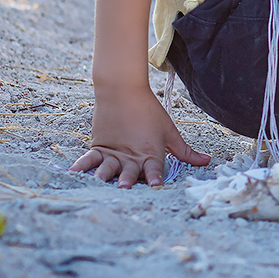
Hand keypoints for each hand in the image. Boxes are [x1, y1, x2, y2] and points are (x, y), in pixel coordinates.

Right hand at [72, 82, 210, 187]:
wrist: (123, 89)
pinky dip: (81, 167)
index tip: (157, 188)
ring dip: (104, 176)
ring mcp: (113, 152)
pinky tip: (72, 175)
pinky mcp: (98, 147)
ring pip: (107, 167)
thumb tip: (206, 161)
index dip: (156, 179)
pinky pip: (88, 160)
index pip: (155, 169)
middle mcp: (131, 156)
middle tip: (124, 188)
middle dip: (127, 181)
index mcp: (150, 152)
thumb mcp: (170, 131)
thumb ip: (185, 151)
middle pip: (129, 171)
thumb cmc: (149, 111)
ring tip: (99, 183)